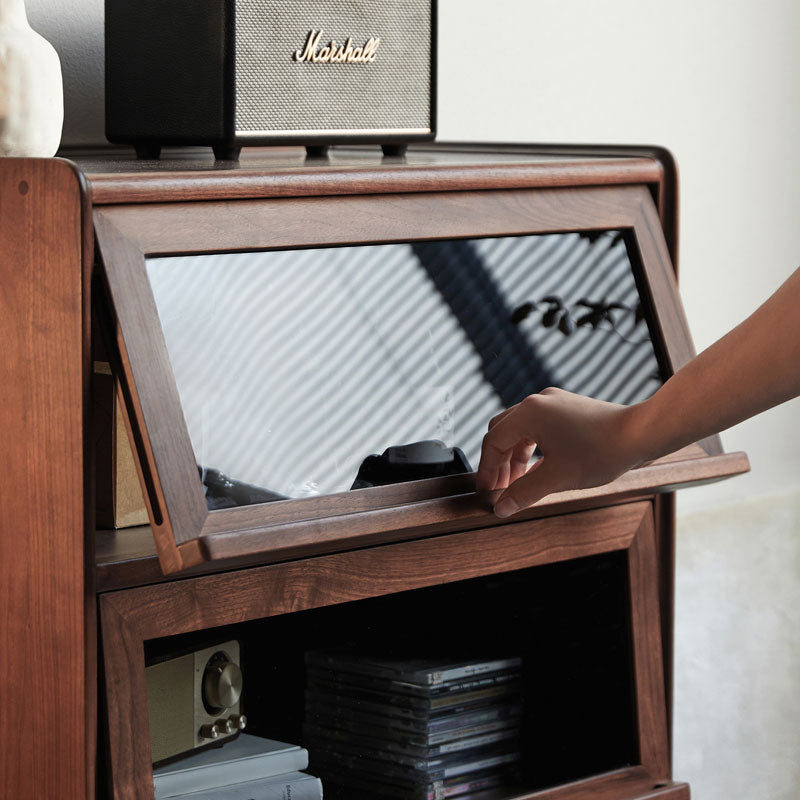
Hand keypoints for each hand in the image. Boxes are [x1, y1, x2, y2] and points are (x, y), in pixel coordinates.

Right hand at [476, 387, 642, 517]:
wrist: (641, 434)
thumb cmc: (601, 452)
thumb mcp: (557, 478)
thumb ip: (524, 493)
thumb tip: (500, 508)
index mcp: (529, 414)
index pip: (493, 441)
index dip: (486, 469)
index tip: (486, 491)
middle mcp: (537, 402)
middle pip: (502, 431)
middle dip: (497, 462)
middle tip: (499, 489)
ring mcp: (553, 402)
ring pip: (520, 430)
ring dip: (514, 456)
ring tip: (517, 483)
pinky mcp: (566, 408)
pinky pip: (537, 427)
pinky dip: (531, 448)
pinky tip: (535, 469)